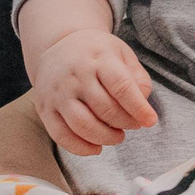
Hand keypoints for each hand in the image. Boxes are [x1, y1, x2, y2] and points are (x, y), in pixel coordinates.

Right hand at [33, 29, 157, 156]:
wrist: (56, 45)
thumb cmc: (96, 54)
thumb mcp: (122, 54)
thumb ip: (138, 79)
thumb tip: (142, 109)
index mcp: (98, 58)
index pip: (121, 86)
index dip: (138, 107)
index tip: (150, 120)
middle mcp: (75, 75)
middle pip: (104, 109)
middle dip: (125, 123)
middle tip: (133, 125)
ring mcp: (58, 93)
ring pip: (83, 125)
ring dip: (106, 138)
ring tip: (117, 136)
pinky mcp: (45, 108)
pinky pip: (61, 136)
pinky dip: (81, 148)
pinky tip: (96, 147)